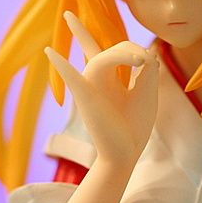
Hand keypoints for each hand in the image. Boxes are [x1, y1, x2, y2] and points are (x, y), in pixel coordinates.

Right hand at [44, 11, 159, 168]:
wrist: (126, 153)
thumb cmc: (135, 124)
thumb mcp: (148, 93)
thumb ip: (149, 70)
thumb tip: (147, 52)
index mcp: (111, 76)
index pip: (114, 49)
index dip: (136, 49)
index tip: (152, 60)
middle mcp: (97, 78)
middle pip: (111, 50)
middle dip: (132, 50)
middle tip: (148, 62)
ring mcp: (89, 86)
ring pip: (100, 58)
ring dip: (122, 55)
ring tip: (140, 61)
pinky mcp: (86, 98)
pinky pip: (71, 79)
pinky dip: (61, 66)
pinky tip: (49, 52)